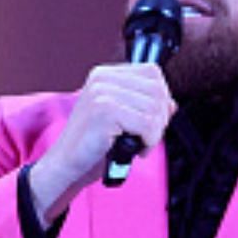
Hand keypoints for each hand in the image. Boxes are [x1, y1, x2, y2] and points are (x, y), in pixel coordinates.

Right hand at [30, 63, 175, 218]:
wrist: (66, 164)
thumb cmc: (91, 144)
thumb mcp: (120, 117)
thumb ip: (143, 105)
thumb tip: (171, 104)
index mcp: (104, 75)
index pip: (152, 73)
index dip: (160, 97)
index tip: (150, 119)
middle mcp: (102, 79)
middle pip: (157, 90)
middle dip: (159, 118)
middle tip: (145, 136)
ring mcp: (102, 94)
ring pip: (155, 108)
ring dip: (154, 133)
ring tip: (139, 144)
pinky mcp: (104, 112)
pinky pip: (147, 124)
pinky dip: (147, 141)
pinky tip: (133, 149)